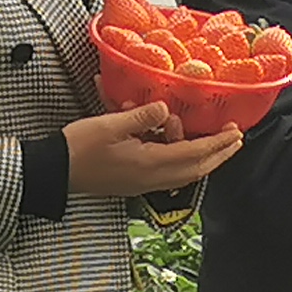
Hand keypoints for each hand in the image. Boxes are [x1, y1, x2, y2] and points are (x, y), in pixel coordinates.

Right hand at [67, 101, 242, 196]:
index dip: (218, 144)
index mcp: (150, 164)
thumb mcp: (110, 124)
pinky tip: (174, 141)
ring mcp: (144, 183)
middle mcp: (152, 178)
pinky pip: (169, 172)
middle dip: (219, 154)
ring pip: (184, 172)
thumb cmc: (79, 148)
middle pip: (197, 169)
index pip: (195, 154)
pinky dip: (180, 158)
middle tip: (234, 138)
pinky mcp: (136, 182)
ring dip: (200, 155)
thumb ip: (141, 117)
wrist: (55, 172)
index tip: (236, 132)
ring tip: (202, 133)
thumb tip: (164, 109)